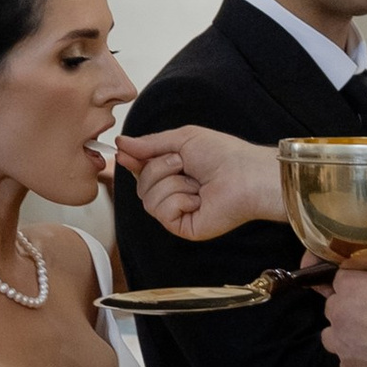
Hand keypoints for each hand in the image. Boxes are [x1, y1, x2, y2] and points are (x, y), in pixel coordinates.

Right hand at [115, 125, 284, 240]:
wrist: (245, 174)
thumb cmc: (223, 154)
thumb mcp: (182, 139)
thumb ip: (150, 143)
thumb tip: (121, 143)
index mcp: (173, 171)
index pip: (142, 170)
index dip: (131, 162)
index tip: (122, 154)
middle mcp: (174, 193)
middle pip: (140, 185)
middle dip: (158, 169)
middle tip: (182, 163)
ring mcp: (179, 212)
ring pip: (148, 200)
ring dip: (171, 184)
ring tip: (196, 182)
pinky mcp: (184, 227)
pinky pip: (162, 213)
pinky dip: (179, 200)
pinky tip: (198, 199)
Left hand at [325, 267, 366, 366]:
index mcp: (352, 285)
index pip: (340, 280)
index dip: (356, 286)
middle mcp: (339, 313)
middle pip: (333, 308)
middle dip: (348, 310)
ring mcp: (342, 344)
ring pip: (332, 337)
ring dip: (346, 336)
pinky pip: (347, 362)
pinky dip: (358, 360)